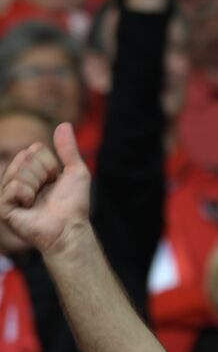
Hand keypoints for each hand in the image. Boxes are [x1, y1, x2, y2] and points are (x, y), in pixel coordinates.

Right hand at [0, 124, 90, 253]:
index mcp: (34, 171)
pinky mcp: (3, 206)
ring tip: (38, 199)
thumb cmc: (74, 204)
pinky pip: (12, 186)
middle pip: (24, 157)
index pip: (34, 150)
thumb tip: (64, 124)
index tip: (56, 179)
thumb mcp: (76, 171)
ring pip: (17, 170)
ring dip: (35, 184)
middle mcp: (19, 179)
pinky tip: (29, 205)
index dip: (50, 163)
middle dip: (42, 173)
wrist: (69, 227)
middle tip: (48, 190)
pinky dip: (25, 194)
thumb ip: (68, 149)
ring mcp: (9, 193)